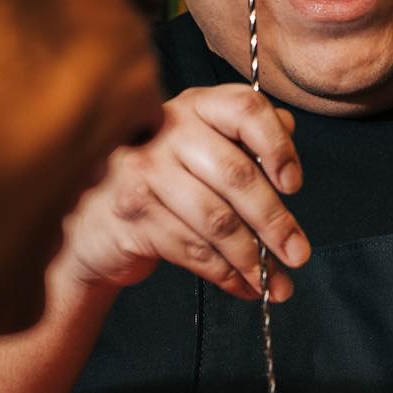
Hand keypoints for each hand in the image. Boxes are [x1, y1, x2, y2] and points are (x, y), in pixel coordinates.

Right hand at [59, 84, 308, 300]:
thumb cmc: (162, 183)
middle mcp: (166, 130)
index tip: (294, 185)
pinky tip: (243, 286)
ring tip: (277, 283)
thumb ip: (243, 136)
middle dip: (275, 222)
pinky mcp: (131, 215)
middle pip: (236, 175)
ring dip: (253, 259)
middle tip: (299, 254)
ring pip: (216, 220)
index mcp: (194, 106)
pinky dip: (225, 273)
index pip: (245, 108)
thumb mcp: (202, 149)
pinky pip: (192, 249)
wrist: (93, 222)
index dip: (277, 145)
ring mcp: (143, 171)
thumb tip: (288, 128)